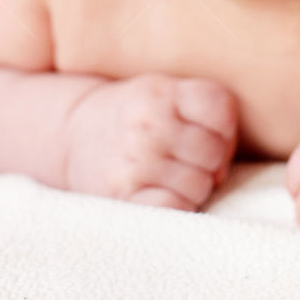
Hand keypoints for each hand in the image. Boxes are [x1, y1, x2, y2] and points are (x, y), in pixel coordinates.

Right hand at [63, 72, 237, 209]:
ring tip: (174, 174)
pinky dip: (177, 205)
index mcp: (160, 93)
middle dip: (211, 160)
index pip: (220, 107)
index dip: (225, 125)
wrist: (73, 135)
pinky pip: (175, 208)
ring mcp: (134, 163)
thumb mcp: (164, 91)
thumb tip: (222, 165)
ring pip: (200, 185)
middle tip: (190, 158)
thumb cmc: (135, 114)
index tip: (210, 132)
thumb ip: (203, 108)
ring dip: (195, 185)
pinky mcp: (123, 197)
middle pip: (214, 152)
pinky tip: (164, 191)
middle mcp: (147, 126)